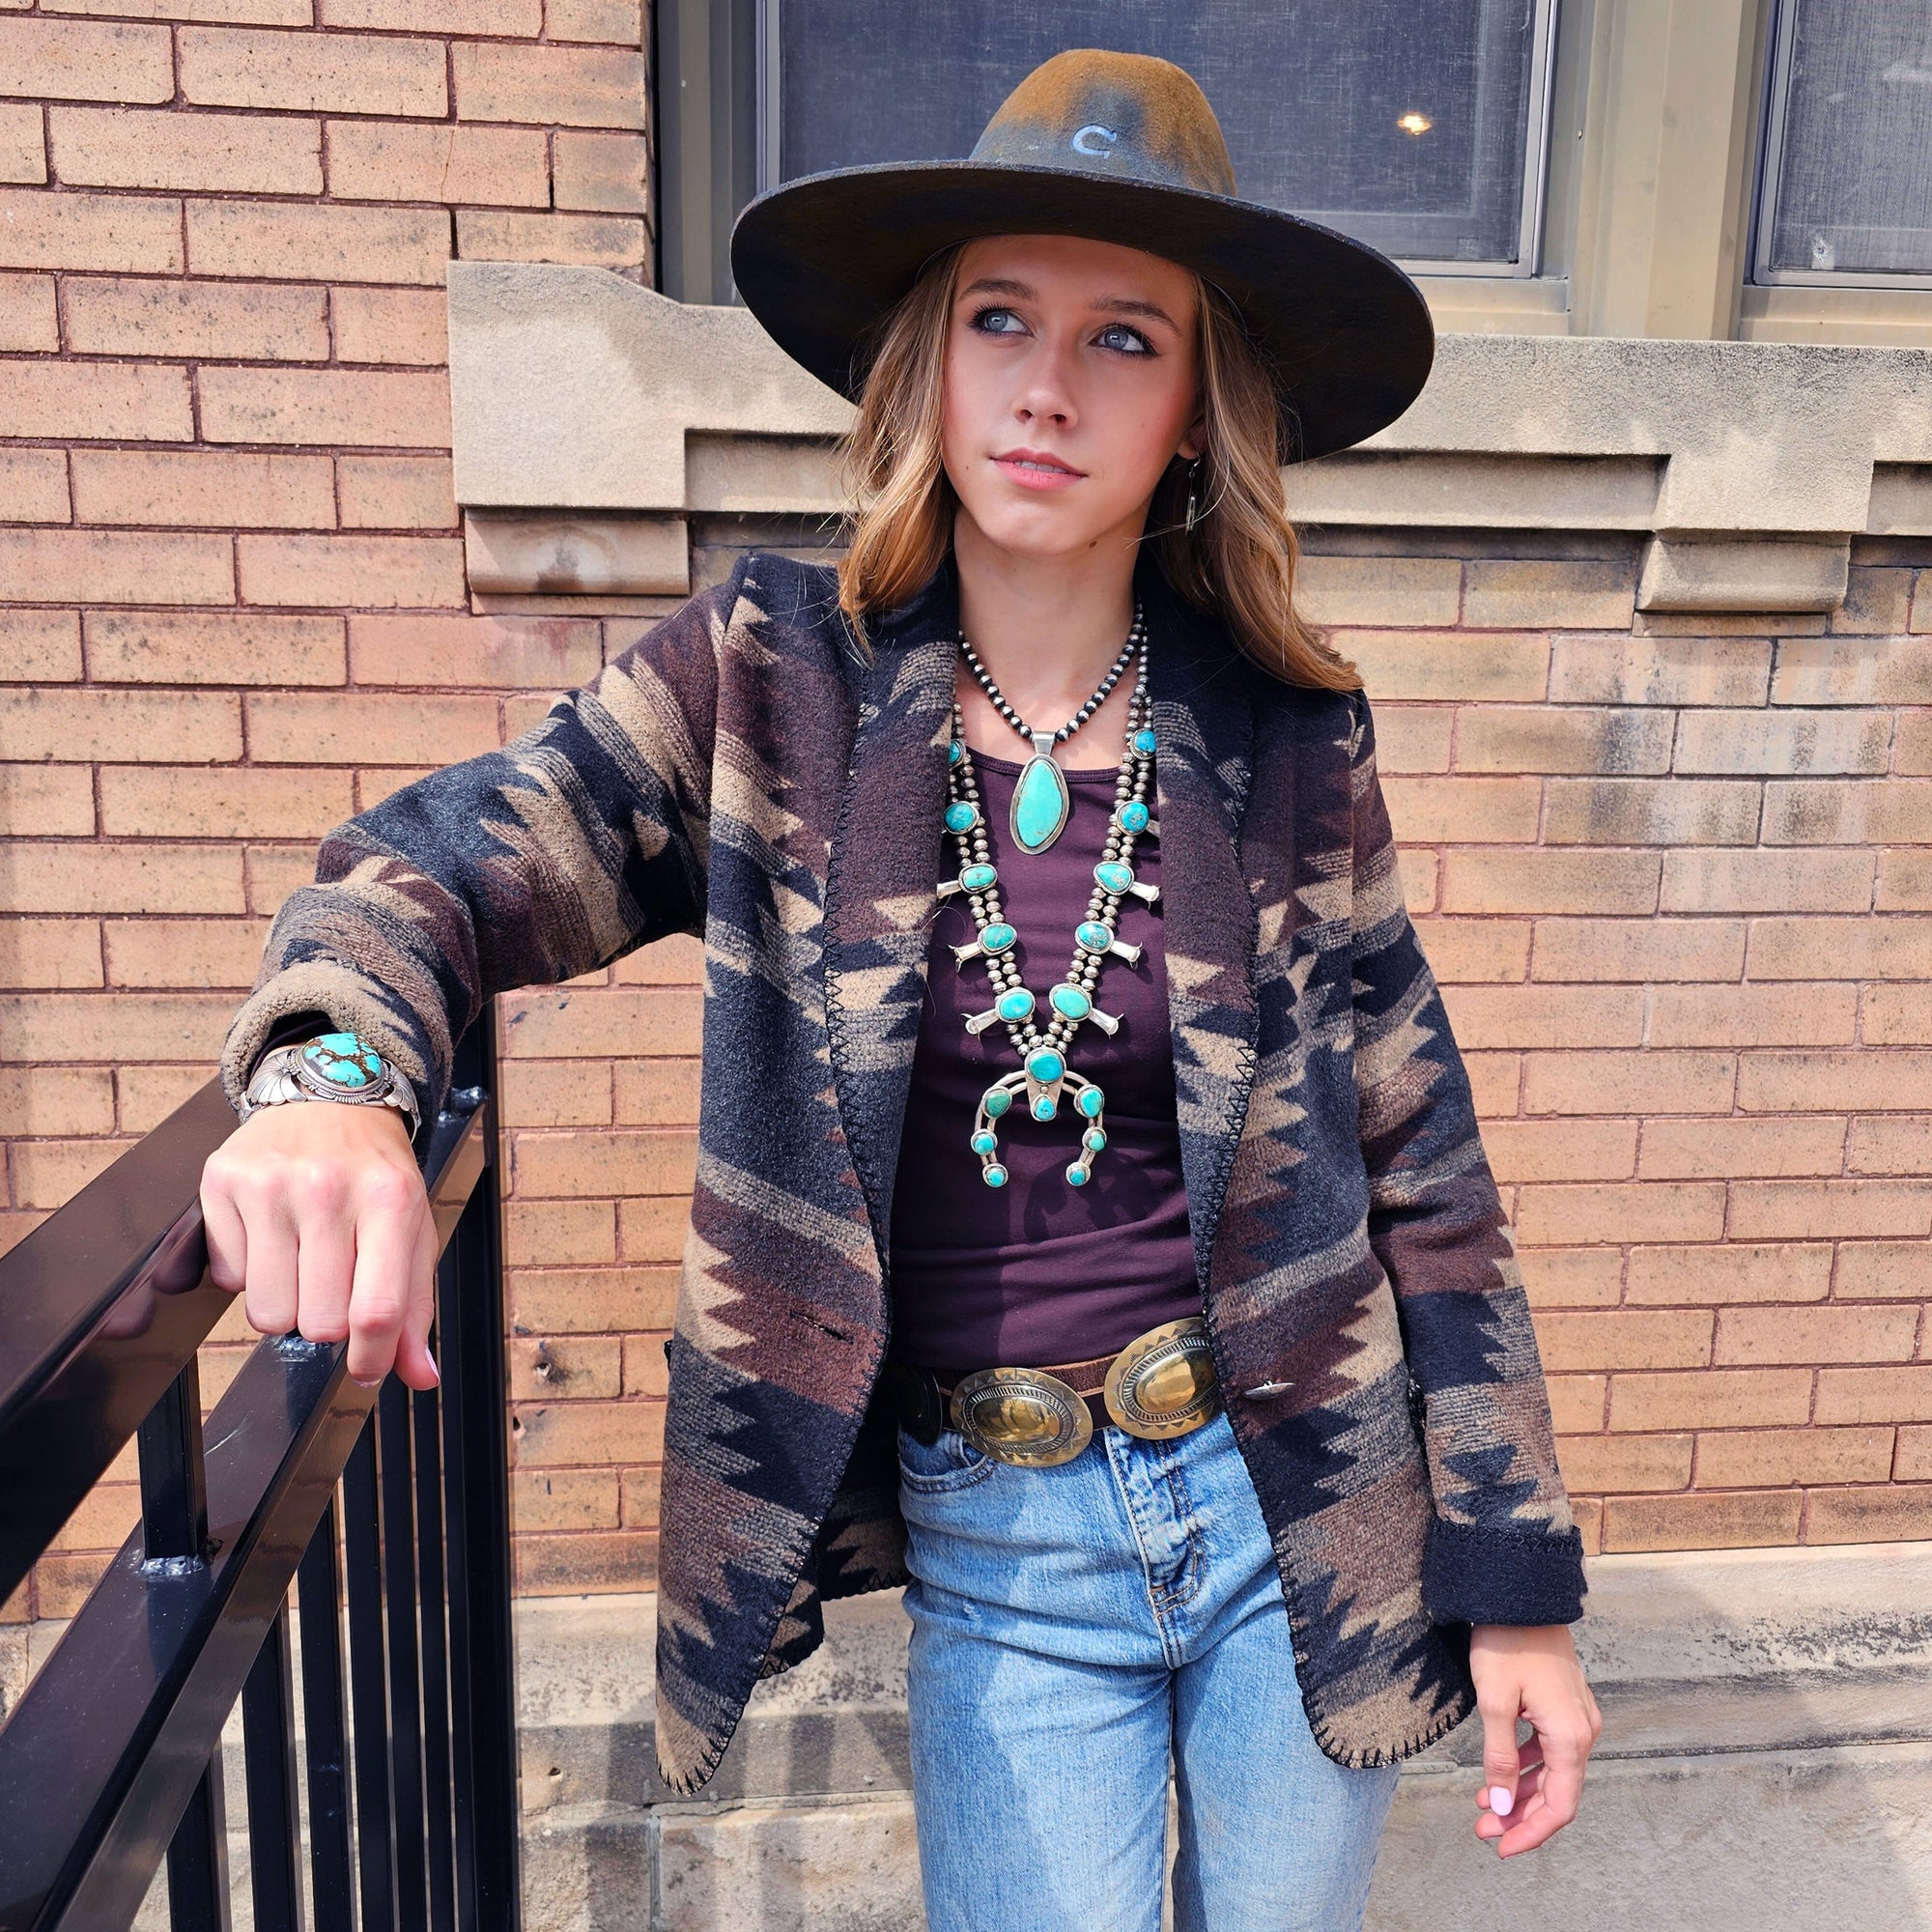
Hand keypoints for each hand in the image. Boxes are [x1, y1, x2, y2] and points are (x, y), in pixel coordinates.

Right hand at [200, 1099, 439, 1390]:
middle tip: (334, 1285)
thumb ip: (416, 1306)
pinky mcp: (222, 1181)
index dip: (370, 1358)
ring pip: (267, 1312)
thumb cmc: (375, 1171)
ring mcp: (270, 1184)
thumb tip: (418, 1376)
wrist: (330, 1097)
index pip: (376, 1310)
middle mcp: (328, 1188)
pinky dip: (248, 1273)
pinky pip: (227, 1279)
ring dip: (286, 1303)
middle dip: (326, 1322)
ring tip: (302, 1261)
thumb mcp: (413, 1228)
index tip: (366, 1369)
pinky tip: (271, 1236)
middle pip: (317, 1322)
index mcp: (389, 1201)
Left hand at [1467, 1622, 1600, 1857]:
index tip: (1500, 1847)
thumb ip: (1498, 1757)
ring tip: (1483, 1805)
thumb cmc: (1506, 1642)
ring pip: (1552, 1772)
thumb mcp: (1494, 1702)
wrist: (1520, 1593)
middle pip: (1556, 1792)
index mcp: (1570, 1736)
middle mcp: (1582, 1731)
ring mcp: (1576, 1717)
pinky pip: (1549, 1749)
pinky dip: (1524, 1766)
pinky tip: (1497, 1774)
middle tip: (1482, 1829)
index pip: (1559, 1806)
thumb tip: (1500, 1805)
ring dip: (1519, 1792)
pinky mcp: (1564, 1705)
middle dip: (1520, 1816)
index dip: (1531, 1833)